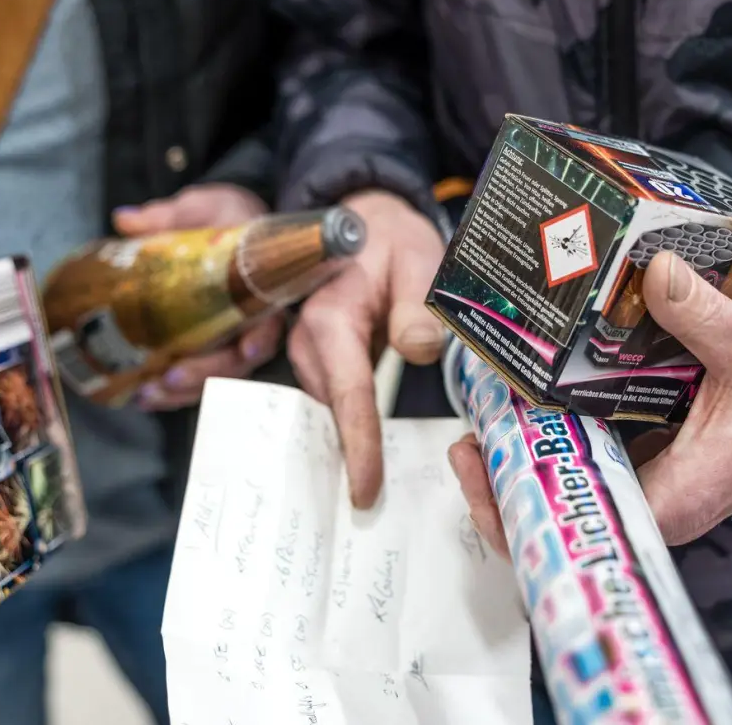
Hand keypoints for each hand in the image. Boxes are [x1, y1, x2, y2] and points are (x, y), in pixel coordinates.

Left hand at [113, 184, 283, 410]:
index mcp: (260, 285)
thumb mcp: (201, 208)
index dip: (261, 337)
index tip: (248, 350)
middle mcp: (252, 319)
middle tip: (171, 377)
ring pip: (217, 376)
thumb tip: (124, 220)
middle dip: (206, 373)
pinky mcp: (211, 349)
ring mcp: (232, 338)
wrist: (231, 224)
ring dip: (184, 392)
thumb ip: (166, 216)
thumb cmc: (225, 217)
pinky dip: (174, 393)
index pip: (270, 318)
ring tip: (148, 395)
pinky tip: (144, 397)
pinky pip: (199, 377)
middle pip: (239, 360)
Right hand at [287, 189, 446, 508]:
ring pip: (332, 411)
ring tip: (376, 491)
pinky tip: (370, 457)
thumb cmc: (392, 240)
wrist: (364, 222)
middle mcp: (309, 343)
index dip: (358, 446)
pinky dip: (352, 427)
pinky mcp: (319, 363)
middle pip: (333, 412)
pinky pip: (335, 402)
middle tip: (377, 510)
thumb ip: (419, 305)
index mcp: (331, 319)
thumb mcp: (417, 259)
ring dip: (352, 444)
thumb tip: (421, 350)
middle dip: (352, 458)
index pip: (348, 394)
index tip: (365, 491)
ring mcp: (309, 355)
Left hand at [449, 250, 731, 554]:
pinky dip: (561, 432)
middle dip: (508, 480)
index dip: (520, 509)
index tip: (479, 467)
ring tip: (485, 413)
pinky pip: (594, 455)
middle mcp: (658, 500)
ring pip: (574, 484)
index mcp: (678, 497)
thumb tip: (656, 271)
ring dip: (529, 455)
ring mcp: (654, 479)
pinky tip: (532, 396)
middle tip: (467, 435)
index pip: (582, 526)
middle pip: (564, 511)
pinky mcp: (655, 456)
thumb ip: (704, 313)